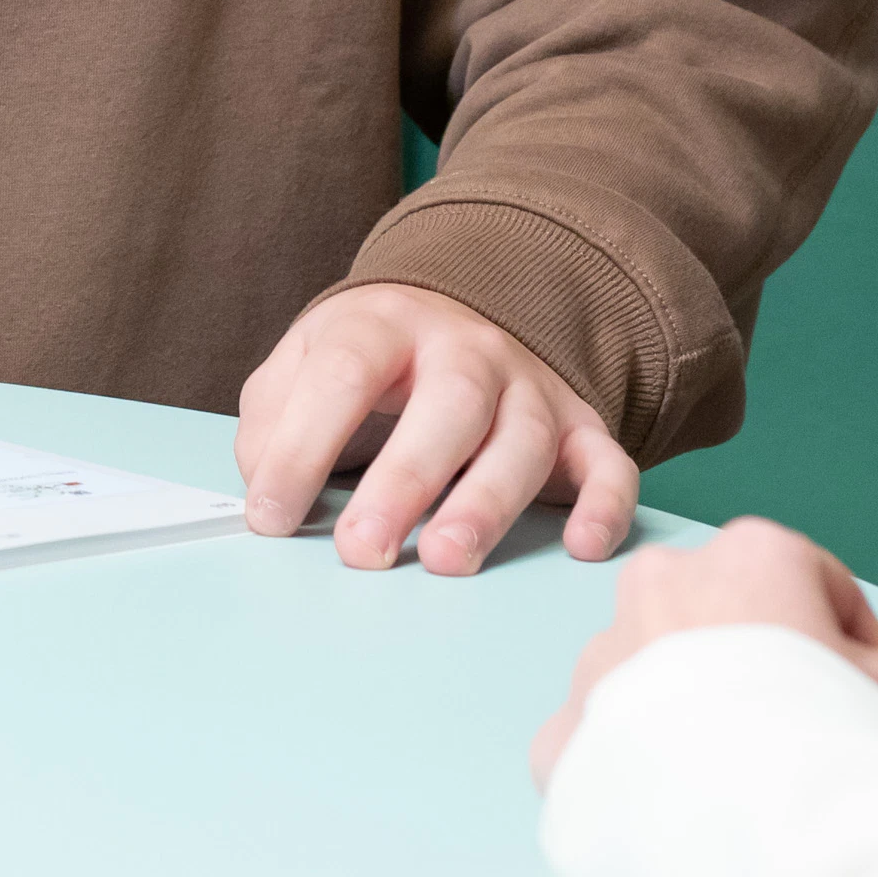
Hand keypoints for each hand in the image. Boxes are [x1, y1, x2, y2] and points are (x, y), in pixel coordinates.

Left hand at [236, 282, 638, 574]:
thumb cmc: (366, 364)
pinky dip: (604, 506)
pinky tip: (581, 546)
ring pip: (524, 438)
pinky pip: (607, 462)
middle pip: (447, 403)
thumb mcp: (301, 367)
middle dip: (404, 480)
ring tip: (446, 559)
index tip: (272, 518)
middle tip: (363, 551)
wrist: (450, 317)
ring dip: (488, 502)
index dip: (303, 446)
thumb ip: (272, 422)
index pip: (344, 373)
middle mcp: (464, 348)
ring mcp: (527, 385)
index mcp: (382, 325)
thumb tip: (269, 494)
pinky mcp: (579, 427)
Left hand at [531, 518, 877, 808]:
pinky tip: (686, 811)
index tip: (862, 706)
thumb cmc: (831, 747)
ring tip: (752, 785)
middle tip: (811, 749)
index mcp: (752, 551)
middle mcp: (664, 577)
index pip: (818, 590)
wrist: (746, 833)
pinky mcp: (568, 722)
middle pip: (737, 626)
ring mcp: (605, 648)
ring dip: (705, 719)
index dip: (852, 654)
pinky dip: (643, 771)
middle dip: (771, 678)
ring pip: (671, 678)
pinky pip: (611, 739)